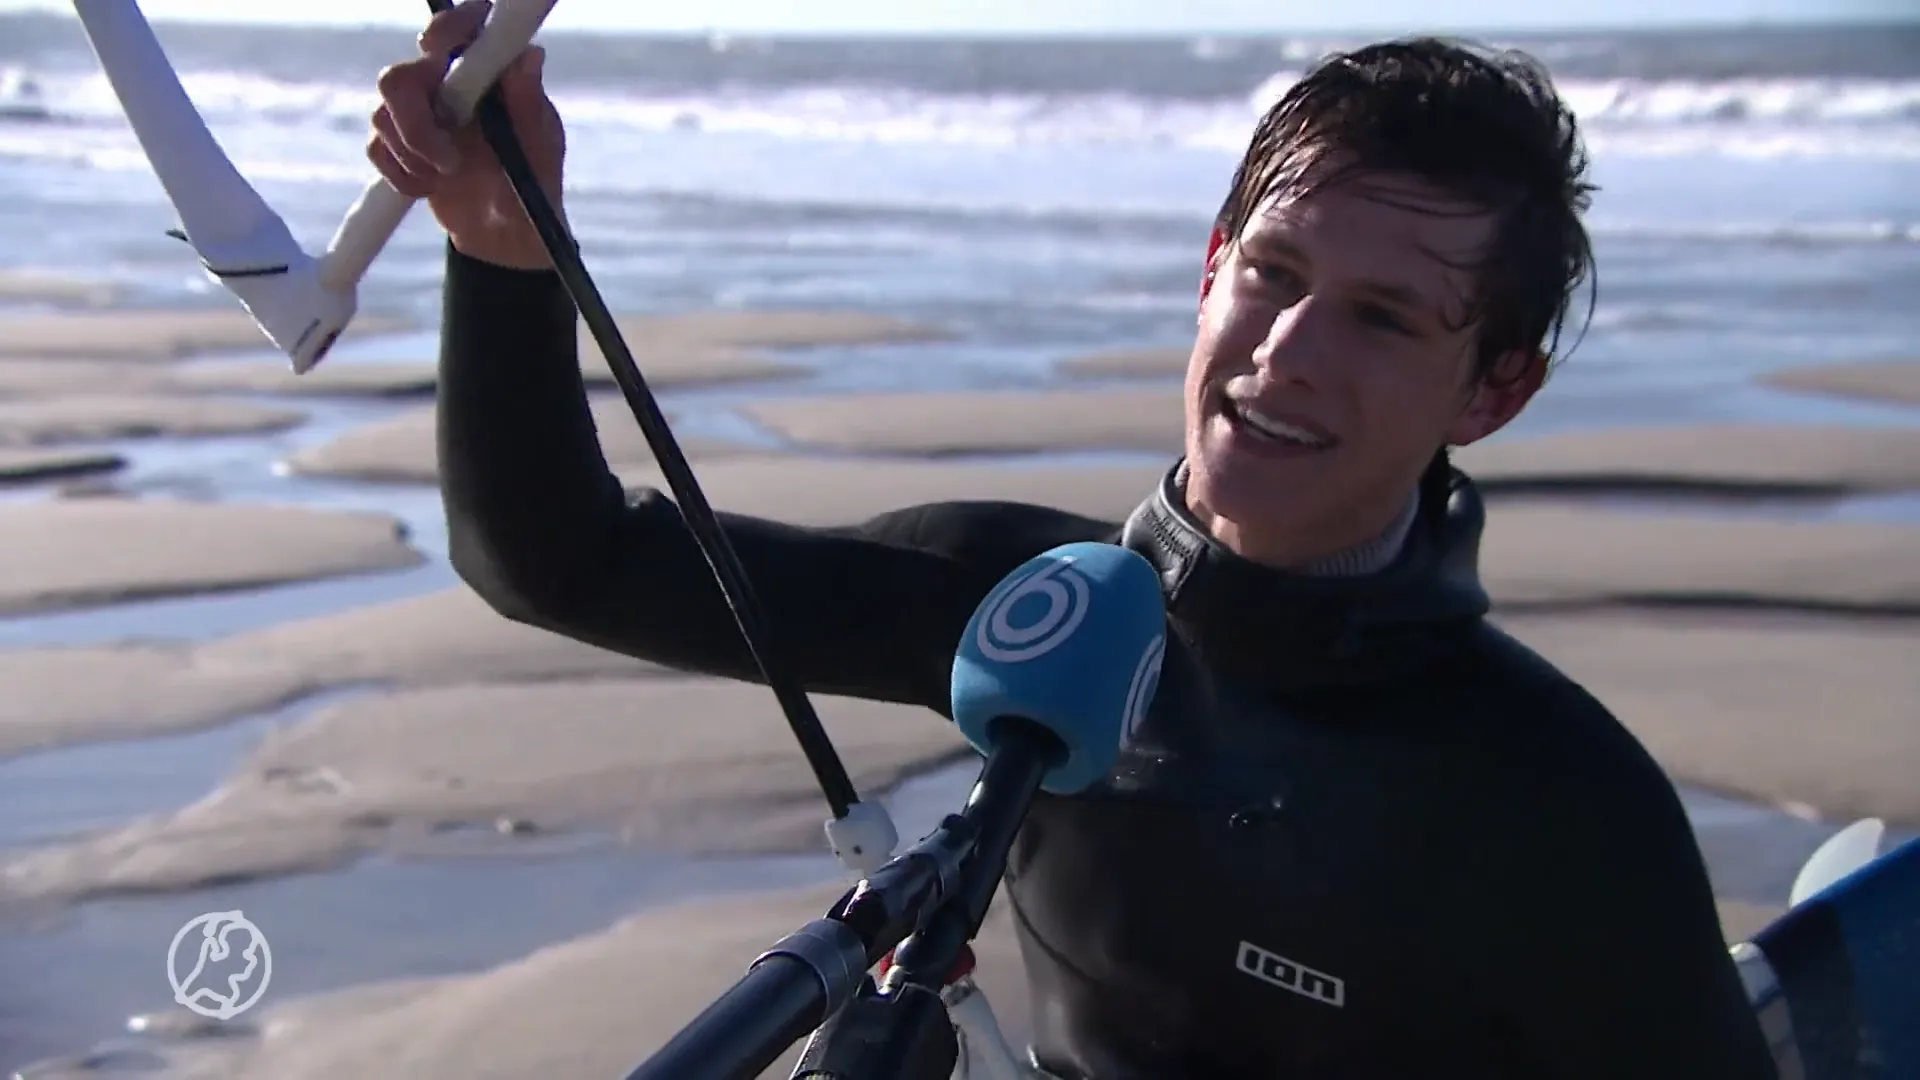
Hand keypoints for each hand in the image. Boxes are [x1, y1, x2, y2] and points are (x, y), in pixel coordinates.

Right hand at [367, 0, 565, 269]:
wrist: (506, 230)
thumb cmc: (533, 180)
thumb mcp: (539, 146)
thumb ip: (528, 103)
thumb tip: (530, 55)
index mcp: (484, 70)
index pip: (458, 28)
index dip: (444, 28)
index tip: (435, 48)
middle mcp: (445, 81)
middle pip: (400, 77)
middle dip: (415, 125)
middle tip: (448, 160)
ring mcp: (418, 110)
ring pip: (382, 116)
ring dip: (414, 155)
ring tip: (450, 175)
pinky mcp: (396, 141)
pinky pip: (377, 149)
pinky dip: (403, 176)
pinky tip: (430, 187)